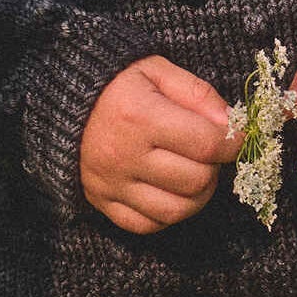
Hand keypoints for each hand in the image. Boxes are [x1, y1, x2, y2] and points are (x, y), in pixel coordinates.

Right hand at [81, 55, 237, 233]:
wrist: (60, 101)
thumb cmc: (115, 83)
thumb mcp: (156, 71)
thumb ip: (198, 94)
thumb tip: (232, 125)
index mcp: (140, 116)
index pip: (207, 143)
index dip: (233, 143)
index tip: (236, 139)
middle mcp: (123, 155)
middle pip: (196, 180)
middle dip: (214, 167)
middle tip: (208, 153)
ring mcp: (111, 183)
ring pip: (176, 210)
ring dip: (197, 195)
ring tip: (195, 174)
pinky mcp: (101, 201)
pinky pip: (147, 225)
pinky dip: (168, 214)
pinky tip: (170, 191)